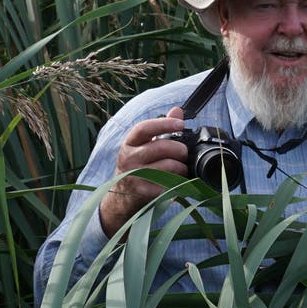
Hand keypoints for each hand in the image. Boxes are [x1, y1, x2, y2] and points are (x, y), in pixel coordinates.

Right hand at [100, 107, 187, 234]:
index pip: (144, 128)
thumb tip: (177, 110)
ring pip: (168, 166)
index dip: (164, 124)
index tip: (181, 124)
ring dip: (181, 168)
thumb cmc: (138, 166)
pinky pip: (169, 184)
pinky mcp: (143, 193)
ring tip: (182, 169)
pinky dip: (178, 183)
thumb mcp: (144, 146)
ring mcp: (134, 176)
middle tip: (184, 154)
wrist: (122, 197)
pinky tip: (176, 182)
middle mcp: (128, 158)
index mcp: (129, 143)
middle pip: (161, 147)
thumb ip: (161, 128)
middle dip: (179, 149)